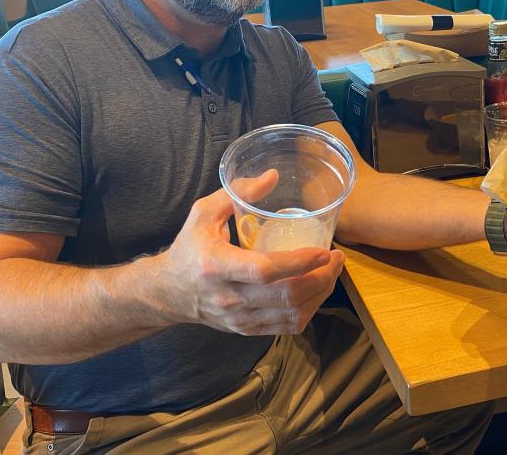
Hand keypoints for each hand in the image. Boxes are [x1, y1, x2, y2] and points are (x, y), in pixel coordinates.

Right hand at [155, 170, 344, 334]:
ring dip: (320, 294)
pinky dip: (309, 310)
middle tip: (337, 257)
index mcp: (216, 266)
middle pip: (286, 295)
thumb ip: (237, 192)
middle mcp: (229, 297)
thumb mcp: (202, 213)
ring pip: (292, 314)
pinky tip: (317, 291)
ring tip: (332, 272)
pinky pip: (287, 326)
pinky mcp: (247, 329)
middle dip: (321, 277)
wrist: (168, 292)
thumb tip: (273, 176)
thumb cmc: (189, 248)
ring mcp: (239, 318)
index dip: (298, 262)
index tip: (323, 250)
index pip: (264, 270)